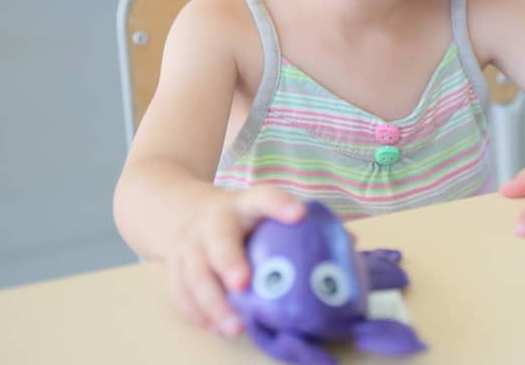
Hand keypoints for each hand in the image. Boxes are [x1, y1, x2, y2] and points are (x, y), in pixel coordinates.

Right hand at [165, 185, 303, 335]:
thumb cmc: (240, 218)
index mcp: (245, 204)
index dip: (280, 205)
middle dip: (229, 262)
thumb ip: (301, 225)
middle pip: (219, 240)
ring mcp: (189, 245)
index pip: (263, 198)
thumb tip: (351, 241)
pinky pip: (179, 292)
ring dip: (212, 302)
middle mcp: (213, 222)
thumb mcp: (264, 210)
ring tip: (233, 326)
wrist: (182, 210)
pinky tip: (213, 327)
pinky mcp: (173, 266)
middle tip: (243, 284)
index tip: (299, 215)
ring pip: (194, 273)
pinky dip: (195, 312)